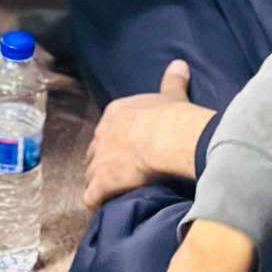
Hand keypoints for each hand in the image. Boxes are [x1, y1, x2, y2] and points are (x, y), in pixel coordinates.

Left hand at [85, 62, 215, 209]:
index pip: (107, 129)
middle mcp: (101, 135)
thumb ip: (172, 80)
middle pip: (95, 152)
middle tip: (117, 173)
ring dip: (99, 184)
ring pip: (91, 175)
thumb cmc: (169, 116)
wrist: (165, 137)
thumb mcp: (171, 95)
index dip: (114, 141)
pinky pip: (91, 197)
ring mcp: (99, 160)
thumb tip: (180, 63)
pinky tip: (103, 208)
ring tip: (111, 194)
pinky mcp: (101, 183)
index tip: (124, 149)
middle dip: (103, 162)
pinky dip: (97, 202)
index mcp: (115, 113)